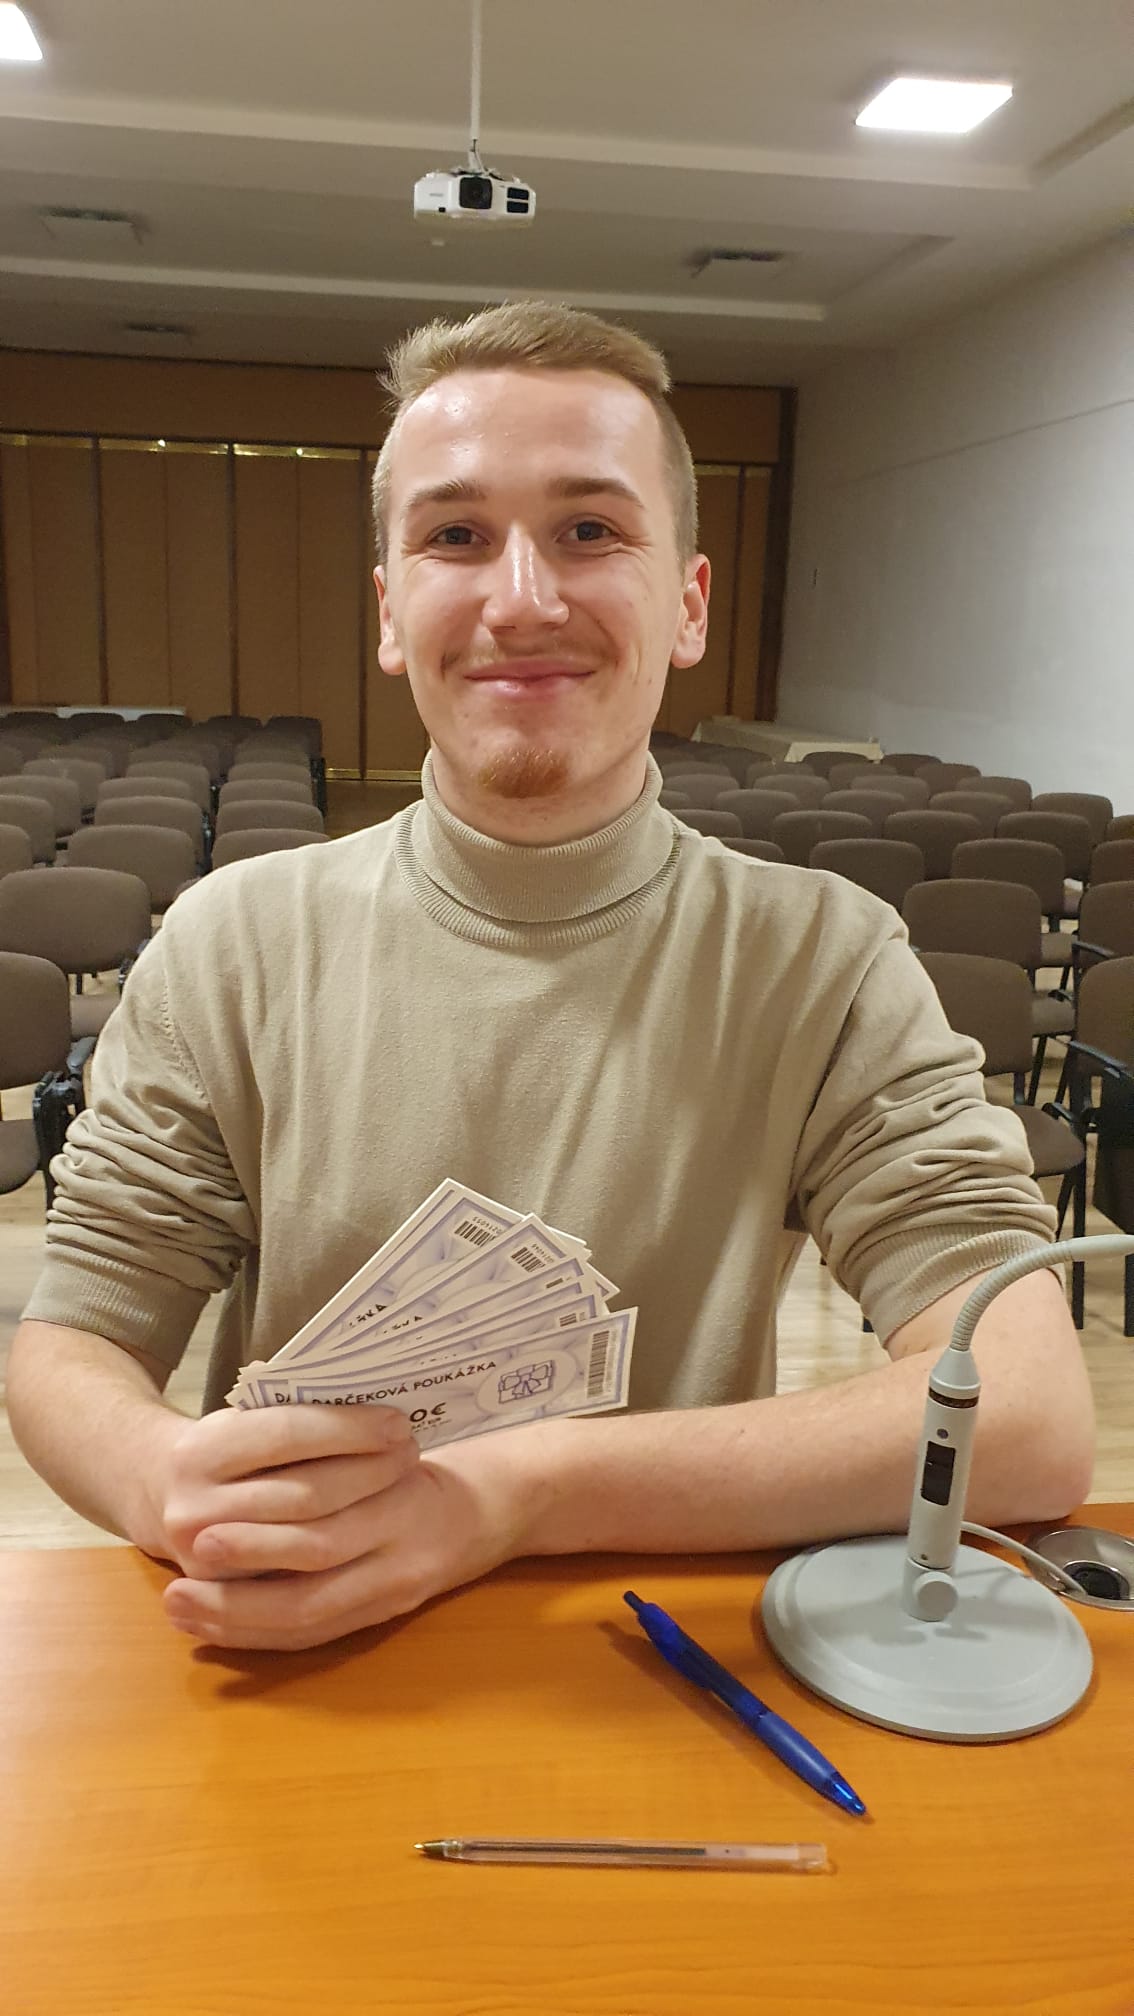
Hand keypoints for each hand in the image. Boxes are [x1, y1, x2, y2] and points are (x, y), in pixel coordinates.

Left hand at [157, 1408, 539, 1651]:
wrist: (492, 1506)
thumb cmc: (416, 1463)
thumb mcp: (380, 1440)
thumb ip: (319, 1446)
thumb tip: (233, 1454)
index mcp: (397, 1481)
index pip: (318, 1511)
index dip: (256, 1536)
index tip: (197, 1540)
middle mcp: (400, 1536)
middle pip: (313, 1564)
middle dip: (241, 1578)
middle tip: (180, 1586)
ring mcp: (398, 1580)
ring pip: (313, 1612)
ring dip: (242, 1618)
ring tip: (185, 1612)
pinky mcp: (391, 1610)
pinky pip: (322, 1634)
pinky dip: (267, 1637)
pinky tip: (222, 1632)